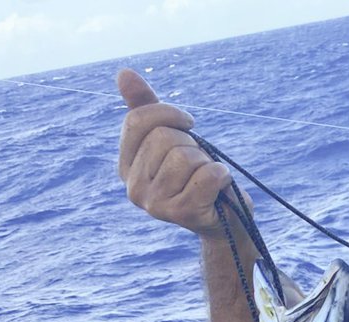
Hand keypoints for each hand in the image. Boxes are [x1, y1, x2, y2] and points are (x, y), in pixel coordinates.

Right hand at [116, 68, 232, 235]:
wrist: (225, 221)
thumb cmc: (196, 176)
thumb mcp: (172, 139)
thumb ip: (147, 108)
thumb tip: (123, 73)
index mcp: (126, 168)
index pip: (137, 121)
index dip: (168, 113)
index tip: (189, 123)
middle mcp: (134, 189)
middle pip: (163, 138)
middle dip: (191, 143)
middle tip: (198, 164)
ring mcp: (157, 205)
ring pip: (185, 156)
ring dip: (206, 161)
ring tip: (207, 178)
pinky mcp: (183, 214)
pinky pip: (207, 176)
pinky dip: (222, 175)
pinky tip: (220, 186)